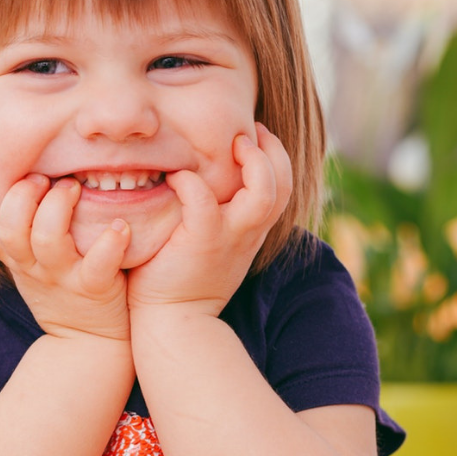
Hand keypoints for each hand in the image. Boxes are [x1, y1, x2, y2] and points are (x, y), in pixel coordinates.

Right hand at [0, 170, 131, 342]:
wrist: (89, 343)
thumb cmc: (62, 289)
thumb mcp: (30, 264)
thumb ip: (21, 230)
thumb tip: (17, 179)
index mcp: (16, 257)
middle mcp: (33, 266)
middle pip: (10, 228)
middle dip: (22, 195)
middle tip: (42, 177)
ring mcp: (62, 277)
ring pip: (47, 240)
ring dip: (58, 207)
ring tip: (74, 187)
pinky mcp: (94, 288)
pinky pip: (98, 265)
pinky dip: (110, 242)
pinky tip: (120, 226)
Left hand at [127, 124, 292, 315]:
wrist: (173, 323)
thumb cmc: (182, 280)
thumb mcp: (212, 245)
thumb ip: (217, 216)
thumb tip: (202, 180)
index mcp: (252, 230)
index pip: (282, 186)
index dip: (275, 156)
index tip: (253, 137)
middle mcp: (248, 232)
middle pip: (283, 183)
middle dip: (272, 150)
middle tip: (247, 132)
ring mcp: (229, 237)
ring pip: (263, 192)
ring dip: (252, 161)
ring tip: (231, 145)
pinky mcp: (201, 241)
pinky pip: (203, 199)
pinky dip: (190, 182)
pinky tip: (176, 178)